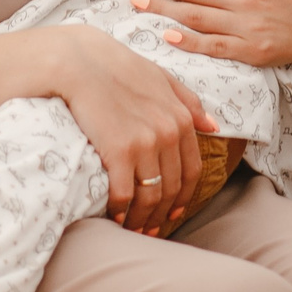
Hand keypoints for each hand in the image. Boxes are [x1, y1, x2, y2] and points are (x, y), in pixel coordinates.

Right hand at [49, 26, 217, 235]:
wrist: (79, 62)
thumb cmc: (117, 67)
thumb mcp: (161, 77)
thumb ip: (189, 101)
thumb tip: (213, 126)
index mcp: (181, 119)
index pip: (191, 172)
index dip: (183, 198)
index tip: (172, 213)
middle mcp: (168, 134)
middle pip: (171, 189)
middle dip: (162, 215)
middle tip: (149, 229)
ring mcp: (145, 144)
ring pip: (150, 196)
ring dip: (142, 219)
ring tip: (132, 228)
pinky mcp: (119, 152)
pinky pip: (124, 193)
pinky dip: (121, 209)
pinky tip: (114, 216)